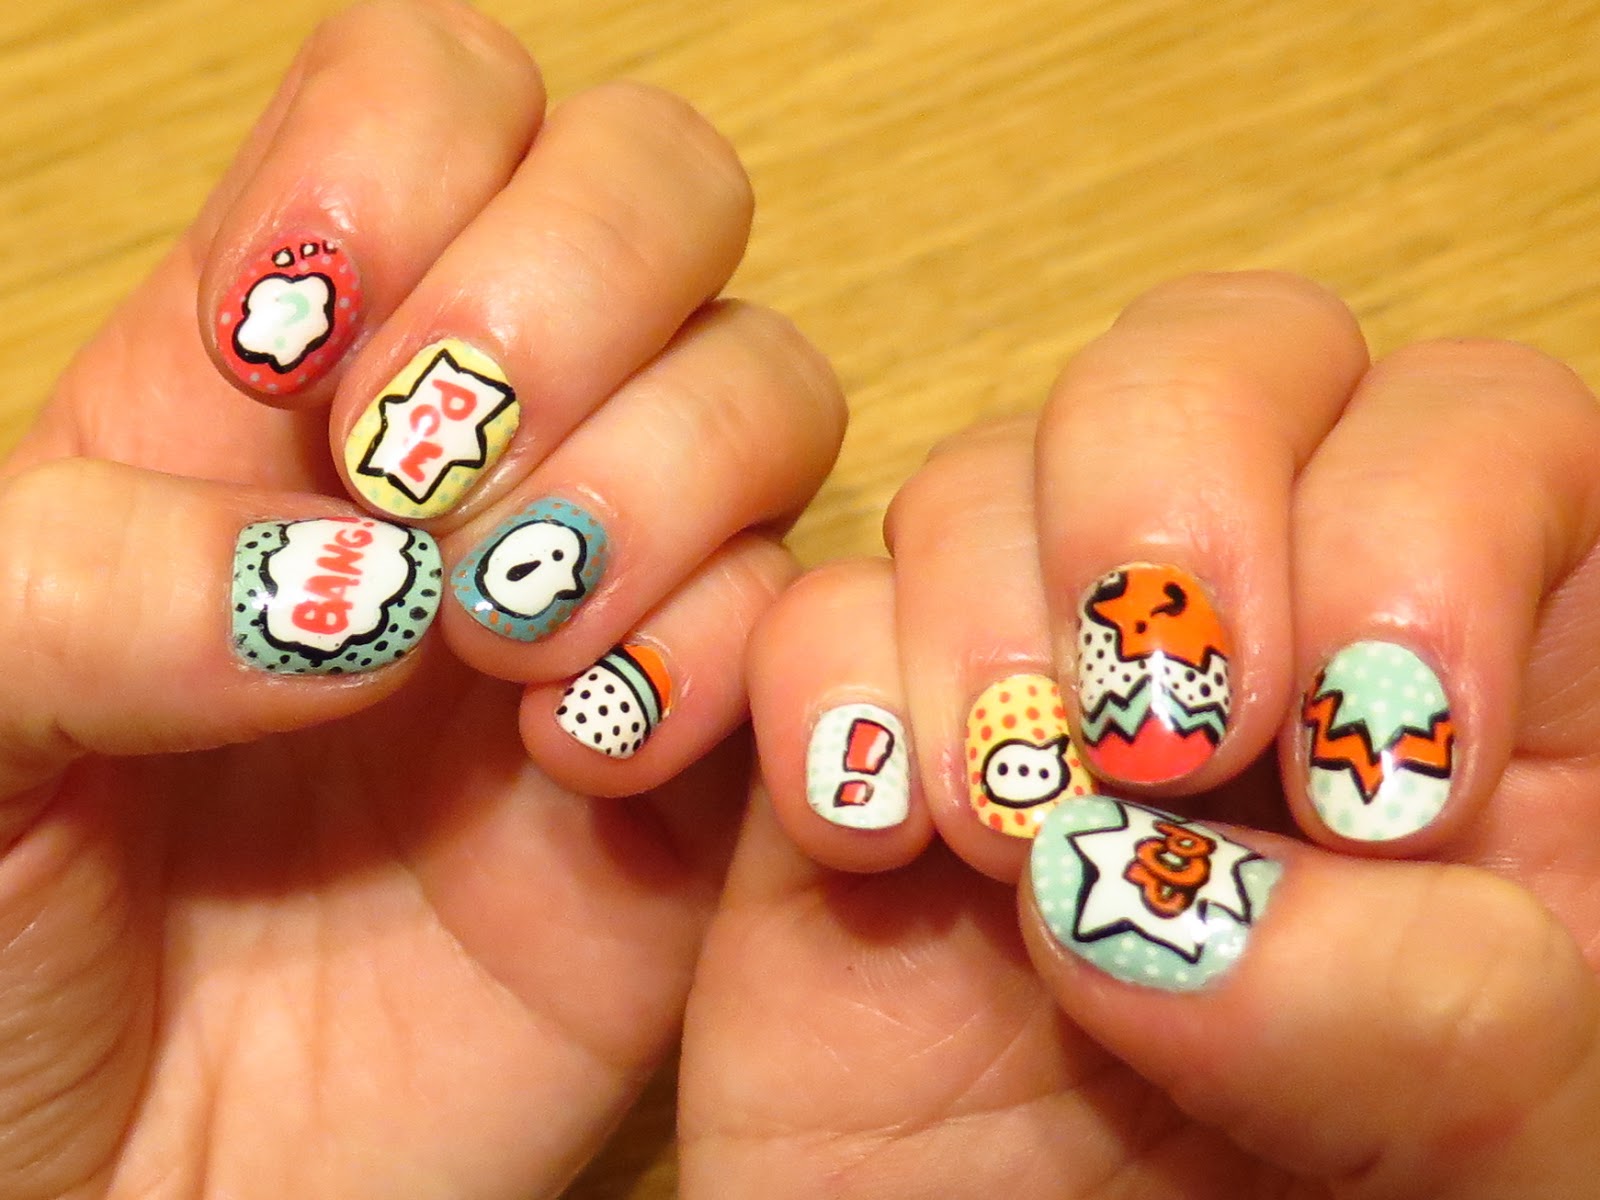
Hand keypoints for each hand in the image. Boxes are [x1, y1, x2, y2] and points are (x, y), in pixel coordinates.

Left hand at [0, 3, 841, 1195]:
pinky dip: (739, 661)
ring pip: (767, 388)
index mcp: (259, 382)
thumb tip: (354, 581)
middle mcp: (462, 462)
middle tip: (439, 488)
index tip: (303, 352)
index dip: (409, 161)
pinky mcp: (698, 768)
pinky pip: (807, 626)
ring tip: (513, 655)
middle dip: (575, 297)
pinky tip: (592, 768)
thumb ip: (77, 578)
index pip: (432, 94)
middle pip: (651, 188)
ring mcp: (598, 604)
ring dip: (664, 487)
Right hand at [681, 271, 1599, 1197]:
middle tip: (1163, 732)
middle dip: (1170, 499)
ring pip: (991, 471)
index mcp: (1476, 698)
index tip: (1379, 774)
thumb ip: (1445, 1020)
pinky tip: (878, 844)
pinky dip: (829, 694)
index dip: (1422, 522)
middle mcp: (1254, 651)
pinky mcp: (866, 755)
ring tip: (1016, 848)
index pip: (1474, 423)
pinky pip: (811, 612)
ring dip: (990, 631)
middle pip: (1221, 357)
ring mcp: (1039, 692)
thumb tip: (1185, 905)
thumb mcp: (1496, 1166)